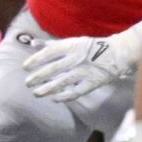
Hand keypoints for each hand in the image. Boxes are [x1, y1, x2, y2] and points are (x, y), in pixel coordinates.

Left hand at [23, 31, 139, 102]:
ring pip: (63, 81)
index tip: (25, 67)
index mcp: (71, 46)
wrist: (116, 53)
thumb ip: (51, 45)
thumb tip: (32, 44)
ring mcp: (85, 71)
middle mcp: (77, 58)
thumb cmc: (88, 47)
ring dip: (48, 88)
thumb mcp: (70, 42)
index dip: (36, 60)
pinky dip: (65, 96)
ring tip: (36, 93)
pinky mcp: (93, 82)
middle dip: (38, 76)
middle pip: (54, 68)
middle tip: (27, 83)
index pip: (49, 53)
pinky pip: (77, 91)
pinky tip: (54, 99)